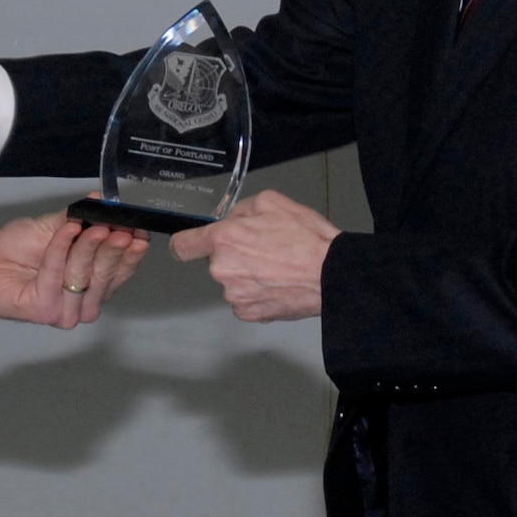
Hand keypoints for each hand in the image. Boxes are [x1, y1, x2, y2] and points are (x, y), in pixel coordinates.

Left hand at [0, 211, 149, 328]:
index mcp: (94, 283)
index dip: (132, 252)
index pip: (121, 271)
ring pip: (84, 275)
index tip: (140, 231)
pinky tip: (66, 230)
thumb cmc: (18, 249)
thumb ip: (79, 218)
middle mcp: (84, 300)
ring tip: (92, 226)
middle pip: (106, 275)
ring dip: (87, 247)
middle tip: (120, 228)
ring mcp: (66, 309)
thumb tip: (101, 201)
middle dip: (114, 249)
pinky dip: (61, 250)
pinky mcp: (45, 310)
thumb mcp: (54, 227)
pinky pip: (57, 275)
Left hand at [169, 190, 339, 321]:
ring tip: (277, 267)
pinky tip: (278, 284)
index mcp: (224, 239)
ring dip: (248, 275)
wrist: (333, 275)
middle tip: (265, 249)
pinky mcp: (249, 313)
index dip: (186, 244)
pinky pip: (244, 300)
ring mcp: (235, 294)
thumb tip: (232, 220)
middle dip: (235, 255)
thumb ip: (242, 210)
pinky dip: (257, 293)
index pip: (183, 246)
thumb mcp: (272, 203)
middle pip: (217, 261)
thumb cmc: (307, 239)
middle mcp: (223, 269)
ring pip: (233, 281)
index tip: (190, 245)